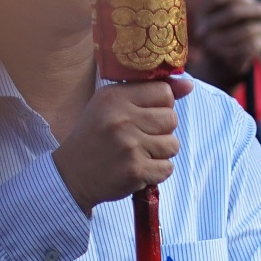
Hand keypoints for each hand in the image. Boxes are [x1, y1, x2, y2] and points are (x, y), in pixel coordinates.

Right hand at [53, 78, 192, 211]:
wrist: (71, 175)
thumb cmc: (96, 135)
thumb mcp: (113, 104)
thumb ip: (150, 91)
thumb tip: (189, 85)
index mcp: (115, 98)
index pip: (164, 92)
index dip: (161, 104)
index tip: (145, 115)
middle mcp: (122, 119)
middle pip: (172, 118)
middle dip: (161, 130)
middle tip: (139, 137)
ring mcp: (130, 146)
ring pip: (173, 144)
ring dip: (160, 152)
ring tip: (137, 153)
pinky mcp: (135, 171)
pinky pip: (168, 168)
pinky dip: (156, 171)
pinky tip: (137, 168)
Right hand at [187, 0, 260, 90]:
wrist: (219, 67)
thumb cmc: (231, 34)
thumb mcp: (237, 17)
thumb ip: (256, 2)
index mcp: (203, 14)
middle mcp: (204, 29)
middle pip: (234, 12)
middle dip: (257, 10)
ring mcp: (214, 45)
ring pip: (247, 29)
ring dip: (260, 28)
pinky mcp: (226, 59)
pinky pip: (252, 45)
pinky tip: (259, 42)